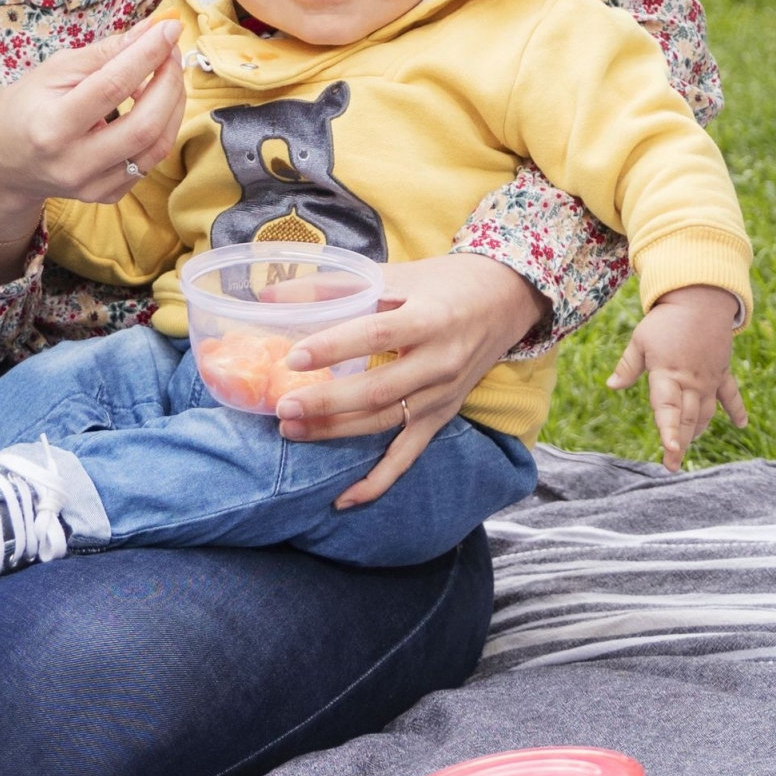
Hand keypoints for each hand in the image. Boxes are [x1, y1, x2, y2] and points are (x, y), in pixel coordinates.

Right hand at [0, 17, 185, 281]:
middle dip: (169, 82)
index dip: (147, 54)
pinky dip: (161, 127)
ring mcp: (92, 186)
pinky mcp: (106, 195)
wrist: (1, 163)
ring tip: (168, 74)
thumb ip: (103, 52)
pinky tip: (154, 104)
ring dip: (174, 105)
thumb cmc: (24, 108)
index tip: (169, 27)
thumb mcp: (52, 71)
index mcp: (51, 126)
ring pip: (156, 147)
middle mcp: (73, 163)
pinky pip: (149, 162)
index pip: (112, 86)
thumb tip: (152, 30)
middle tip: (172, 51)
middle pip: (144, 125)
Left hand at [275, 255, 548, 507]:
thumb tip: (269, 296)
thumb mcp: (396, 276)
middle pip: (379, 390)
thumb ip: (335, 286)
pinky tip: (343, 499)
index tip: (294, 357)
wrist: (506, 300)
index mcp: (430, 319)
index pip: (377, 335)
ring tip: (291, 430)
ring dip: (336, 432)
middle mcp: (440, 362)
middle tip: (283, 406)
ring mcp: (442, 396)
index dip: (335, 347)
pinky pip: (408, 456)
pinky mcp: (442, 417)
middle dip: (328, 403)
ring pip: (385, 422)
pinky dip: (378, 481)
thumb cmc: (443, 283)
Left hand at [607, 284, 746, 470]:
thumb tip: (612, 386)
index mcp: (668, 374)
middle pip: (686, 418)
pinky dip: (736, 409)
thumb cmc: (665, 321)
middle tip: (672, 465)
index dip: (668, 430)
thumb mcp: (640, 340)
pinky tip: (741, 425)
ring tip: (684, 448)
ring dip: (696, 432)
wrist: (699, 299)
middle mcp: (691, 381)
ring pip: (705, 412)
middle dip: (679, 443)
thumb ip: (627, 366)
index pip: (667, 408)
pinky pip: (731, 394)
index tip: (669, 448)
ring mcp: (709, 379)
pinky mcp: (721, 372)